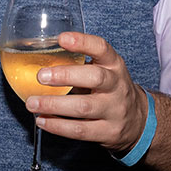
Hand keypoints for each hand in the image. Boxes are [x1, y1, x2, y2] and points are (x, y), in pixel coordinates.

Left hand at [27, 31, 146, 153]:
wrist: (137, 120)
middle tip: (40, 76)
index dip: (82, 42)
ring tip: (32, 103)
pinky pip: (81, 130)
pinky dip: (58, 126)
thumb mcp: (103, 70)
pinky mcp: (108, 132)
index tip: (61, 39)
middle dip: (65, 76)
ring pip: (84, 107)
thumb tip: (38, 61)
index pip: (102, 48)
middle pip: (95, 78)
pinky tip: (42, 120)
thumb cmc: (110, 90)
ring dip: (54, 105)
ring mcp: (114, 110)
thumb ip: (78, 65)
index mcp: (114, 65)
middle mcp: (117, 86)